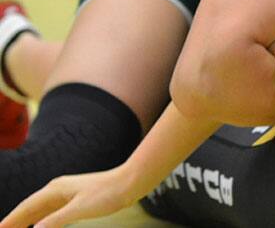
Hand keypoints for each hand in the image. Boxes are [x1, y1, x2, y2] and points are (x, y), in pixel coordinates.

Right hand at [0, 168, 136, 227]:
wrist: (130, 182)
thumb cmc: (107, 193)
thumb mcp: (79, 209)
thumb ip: (55, 220)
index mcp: (55, 190)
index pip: (25, 208)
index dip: (10, 221)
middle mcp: (57, 189)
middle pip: (29, 208)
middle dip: (14, 222)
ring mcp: (66, 193)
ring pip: (39, 210)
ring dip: (26, 221)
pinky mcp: (76, 199)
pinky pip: (51, 211)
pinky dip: (41, 220)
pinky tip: (38, 226)